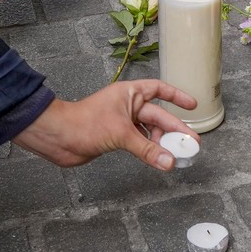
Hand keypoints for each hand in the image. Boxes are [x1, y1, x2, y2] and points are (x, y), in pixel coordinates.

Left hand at [12, 80, 197, 170]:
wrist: (58, 138)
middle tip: (190, 143)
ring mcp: (121, 122)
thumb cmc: (84, 123)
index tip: (192, 106)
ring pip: (149, 131)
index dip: (176, 95)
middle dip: (174, 129)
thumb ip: (147, 149)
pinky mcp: (115, 138)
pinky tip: (158, 159)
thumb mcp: (121, 134)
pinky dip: (149, 150)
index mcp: (129, 93)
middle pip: (157, 115)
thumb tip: (169, 162)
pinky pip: (139, 143)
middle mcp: (127, 105)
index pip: (158, 89)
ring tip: (175, 155)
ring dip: (161, 143)